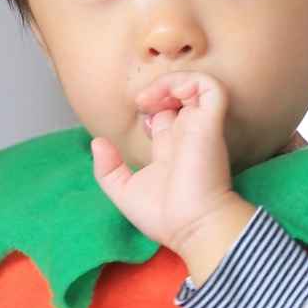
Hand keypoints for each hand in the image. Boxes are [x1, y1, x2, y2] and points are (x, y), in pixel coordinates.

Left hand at [90, 71, 256, 284]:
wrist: (190, 226)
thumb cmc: (165, 217)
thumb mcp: (124, 192)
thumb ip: (107, 169)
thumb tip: (97, 142)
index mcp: (169, 147)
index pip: (163, 113)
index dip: (148, 106)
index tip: (137, 118)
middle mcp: (185, 134)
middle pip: (176, 94)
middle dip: (157, 89)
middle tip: (142, 102)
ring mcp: (198, 127)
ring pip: (195, 84)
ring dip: (170, 81)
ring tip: (151, 97)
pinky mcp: (210, 124)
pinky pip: (210, 87)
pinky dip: (190, 80)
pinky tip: (170, 95)